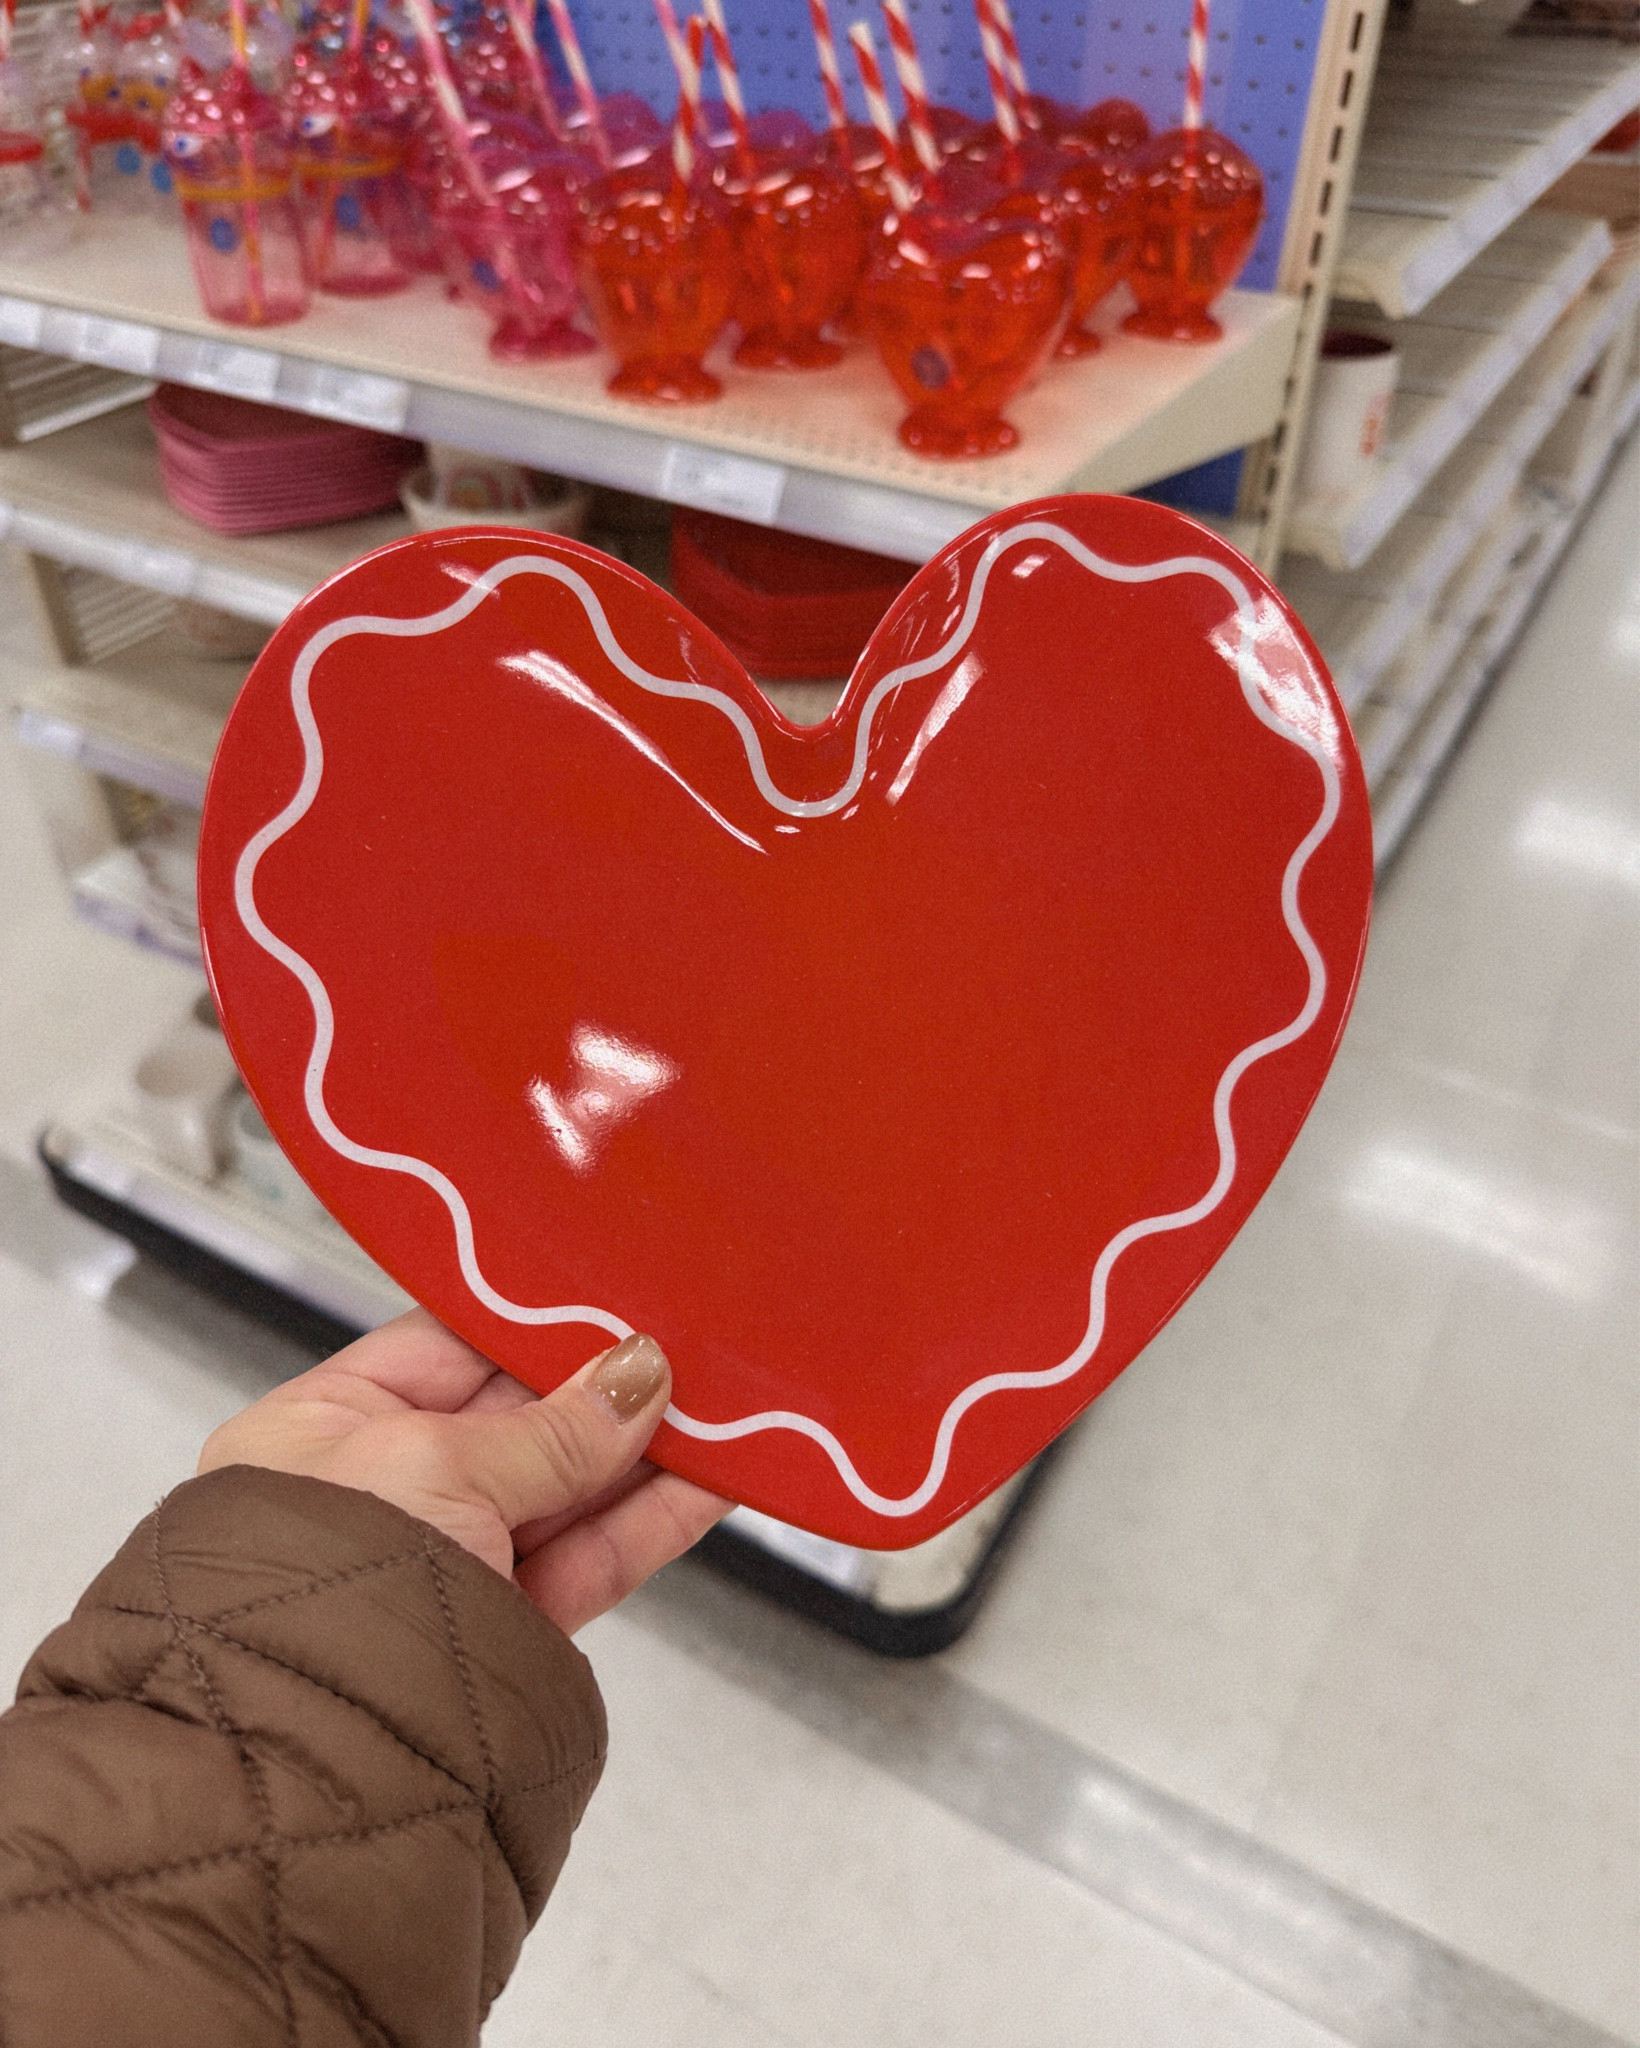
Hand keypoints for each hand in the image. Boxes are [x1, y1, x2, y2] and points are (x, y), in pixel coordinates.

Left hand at [198, 1310, 729, 1634]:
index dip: (533, 1323)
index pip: (443, 1348)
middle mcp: (383, 1493)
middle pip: (518, 1416)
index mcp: (322, 1428)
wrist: (320, 1770)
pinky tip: (712, 1477)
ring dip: (649, 1449)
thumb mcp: (436, 1468)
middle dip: (606, 1386)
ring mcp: (450, 1563)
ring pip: (568, 1487)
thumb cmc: (325, 1592)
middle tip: (689, 1348)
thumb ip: (553, 1426)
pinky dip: (655, 1517)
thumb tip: (637, 1373)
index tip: (614, 1302)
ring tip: (725, 1406)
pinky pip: (592, 1556)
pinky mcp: (508, 1630)